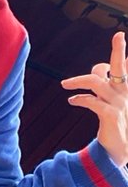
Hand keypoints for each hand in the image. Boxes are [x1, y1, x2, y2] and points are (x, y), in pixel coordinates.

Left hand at [61, 31, 127, 166]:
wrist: (119, 151)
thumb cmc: (116, 123)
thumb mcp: (112, 100)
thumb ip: (105, 83)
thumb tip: (101, 68)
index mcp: (125, 88)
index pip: (125, 66)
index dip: (122, 53)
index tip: (121, 36)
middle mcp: (124, 93)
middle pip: (121, 66)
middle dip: (118, 49)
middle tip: (119, 35)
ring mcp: (119, 104)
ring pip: (97, 82)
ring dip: (78, 80)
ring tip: (65, 84)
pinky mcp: (111, 116)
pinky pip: (93, 102)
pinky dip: (80, 99)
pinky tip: (72, 100)